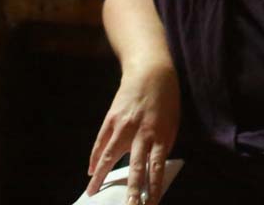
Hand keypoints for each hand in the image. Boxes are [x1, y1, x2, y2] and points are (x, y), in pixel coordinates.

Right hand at [87, 61, 180, 204]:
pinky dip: (96, 158)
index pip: (157, 168)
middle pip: (136, 167)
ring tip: (93, 193)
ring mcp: (124, 125)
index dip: (154, 188)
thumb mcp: (172, 123)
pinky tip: (91, 172)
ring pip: (111, 156)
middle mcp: (142, 132)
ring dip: (102, 177)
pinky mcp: (112, 118)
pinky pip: (102, 142)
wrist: (151, 71)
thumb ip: (162, 145)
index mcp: (161, 135)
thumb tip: (153, 166)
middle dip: (132, 190)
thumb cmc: (166, 100)